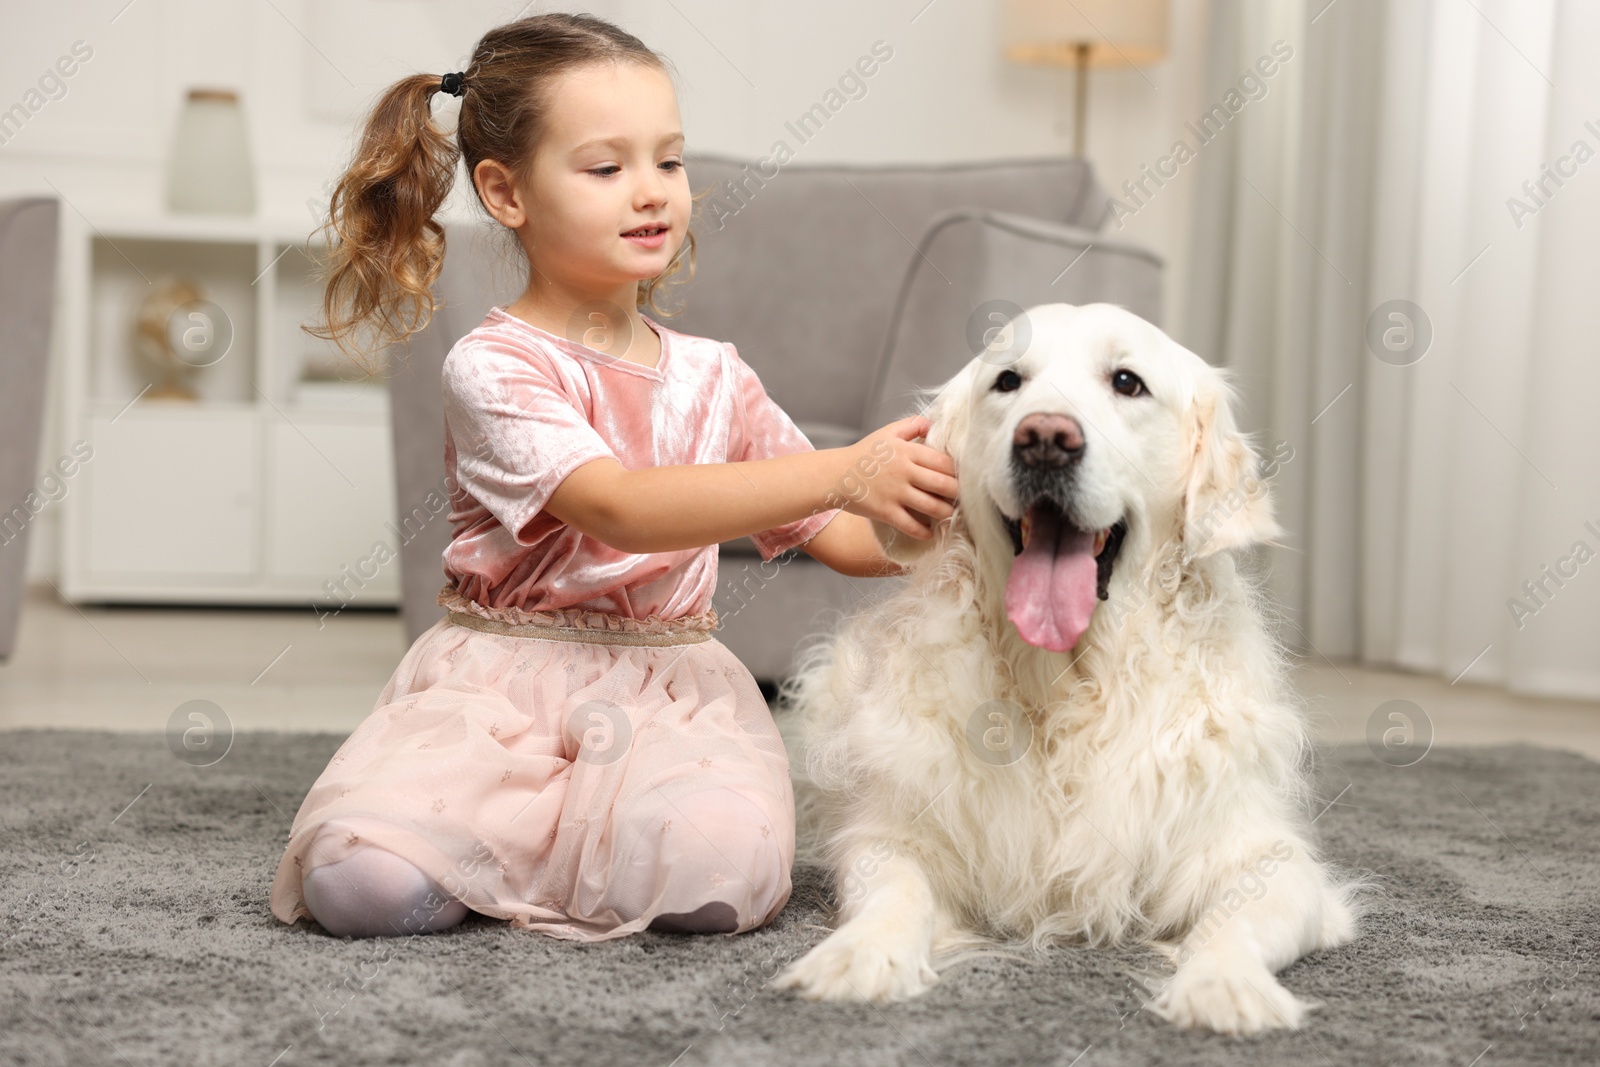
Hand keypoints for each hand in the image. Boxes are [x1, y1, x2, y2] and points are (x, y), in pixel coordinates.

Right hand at [832, 416, 958, 540]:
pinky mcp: (886, 512)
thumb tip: (933, 423)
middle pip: (943, 484)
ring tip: (952, 516)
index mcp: (907, 451)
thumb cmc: (863, 453)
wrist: (835, 474)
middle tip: (966, 500)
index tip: (965, 479)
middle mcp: (904, 472)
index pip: (944, 462)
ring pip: (932, 507)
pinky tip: (931, 533)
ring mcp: (895, 493)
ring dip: (947, 514)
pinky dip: (924, 532)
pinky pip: (911, 525)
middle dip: (959, 494)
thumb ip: (911, 426)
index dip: (958, 472)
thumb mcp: (887, 433)